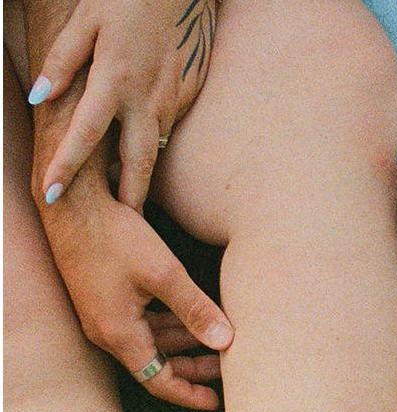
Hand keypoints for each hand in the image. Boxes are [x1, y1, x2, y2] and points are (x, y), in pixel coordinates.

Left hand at [28, 0, 217, 208]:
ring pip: (153, 152)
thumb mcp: (83, 22)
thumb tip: (40, 96)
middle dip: (128, 199)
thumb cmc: (122, 0)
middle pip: (137, 164)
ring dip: (140, 180)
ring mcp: (167, 104)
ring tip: (127, 204)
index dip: (67, 165)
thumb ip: (61, 62)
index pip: (85, 133)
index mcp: (114, 80)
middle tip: (120, 227)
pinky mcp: (180, 100)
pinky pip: (161, 132)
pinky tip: (137, 158)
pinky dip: (148, 150)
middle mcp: (145, 100)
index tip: (51, 193)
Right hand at [44, 190, 232, 409]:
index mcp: (119, 334)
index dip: (188, 394)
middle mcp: (108, 331)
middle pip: (158, 364)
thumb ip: (196, 309)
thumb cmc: (112, 235)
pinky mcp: (107, 299)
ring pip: (153, 342)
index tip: (215, 401)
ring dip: (185, 342)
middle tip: (228, 365)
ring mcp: (105, 315)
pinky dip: (171, 324)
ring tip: (220, 338)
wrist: (71, 202)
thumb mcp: (164, 273)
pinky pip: (143, 323)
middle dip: (194, 367)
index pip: (158, 381)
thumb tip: (226, 342)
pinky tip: (194, 314)